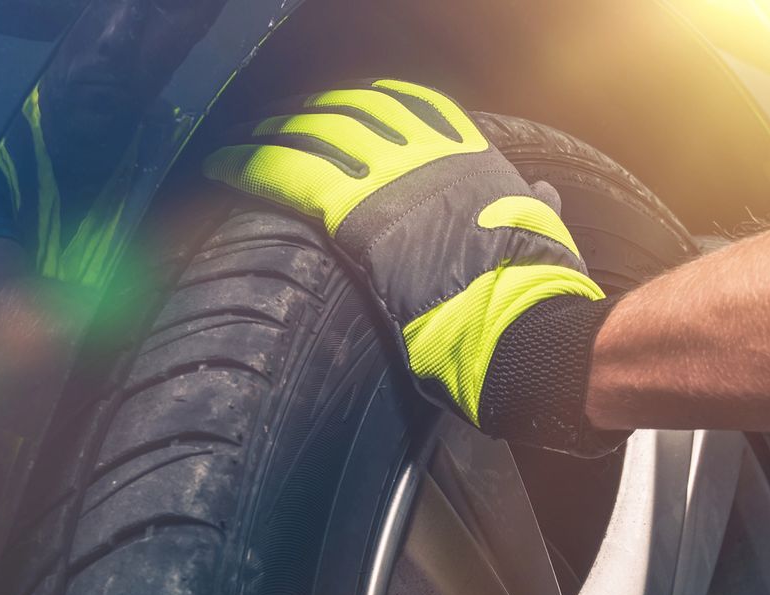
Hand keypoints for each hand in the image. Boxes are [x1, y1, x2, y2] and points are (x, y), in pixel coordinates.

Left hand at [204, 79, 623, 454]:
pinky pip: (289, 171)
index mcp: (469, 155)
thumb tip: (547, 194)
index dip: (369, 103)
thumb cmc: (536, 289)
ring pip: (313, 133)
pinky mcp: (356, 210)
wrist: (520, 316)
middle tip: (276, 123)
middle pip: (352, 111)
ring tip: (239, 142)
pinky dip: (249, 163)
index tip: (343, 107)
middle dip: (309, 114)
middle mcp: (427, 153)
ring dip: (270, 134)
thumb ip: (536, 206)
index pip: (410, 106)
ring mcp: (391, 176)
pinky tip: (222, 165)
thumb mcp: (543, 231)